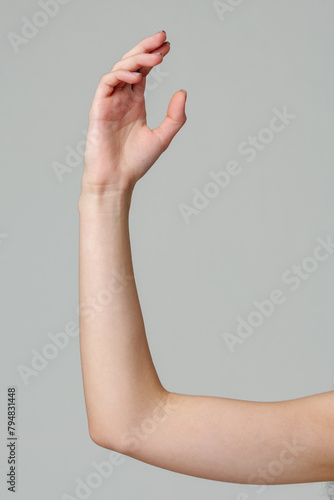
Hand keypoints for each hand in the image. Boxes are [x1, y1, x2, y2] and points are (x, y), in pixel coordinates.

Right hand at [81, 31, 186, 195]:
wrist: (116, 180)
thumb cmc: (135, 163)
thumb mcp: (162, 138)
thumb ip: (175, 117)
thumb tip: (183, 92)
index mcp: (135, 104)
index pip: (143, 72)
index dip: (153, 57)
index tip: (168, 46)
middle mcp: (122, 99)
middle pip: (132, 65)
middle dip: (145, 49)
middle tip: (161, 38)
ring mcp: (109, 102)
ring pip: (120, 70)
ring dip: (136, 60)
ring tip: (154, 57)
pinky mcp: (99, 108)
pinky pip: (107, 83)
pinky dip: (121, 76)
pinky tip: (136, 77)